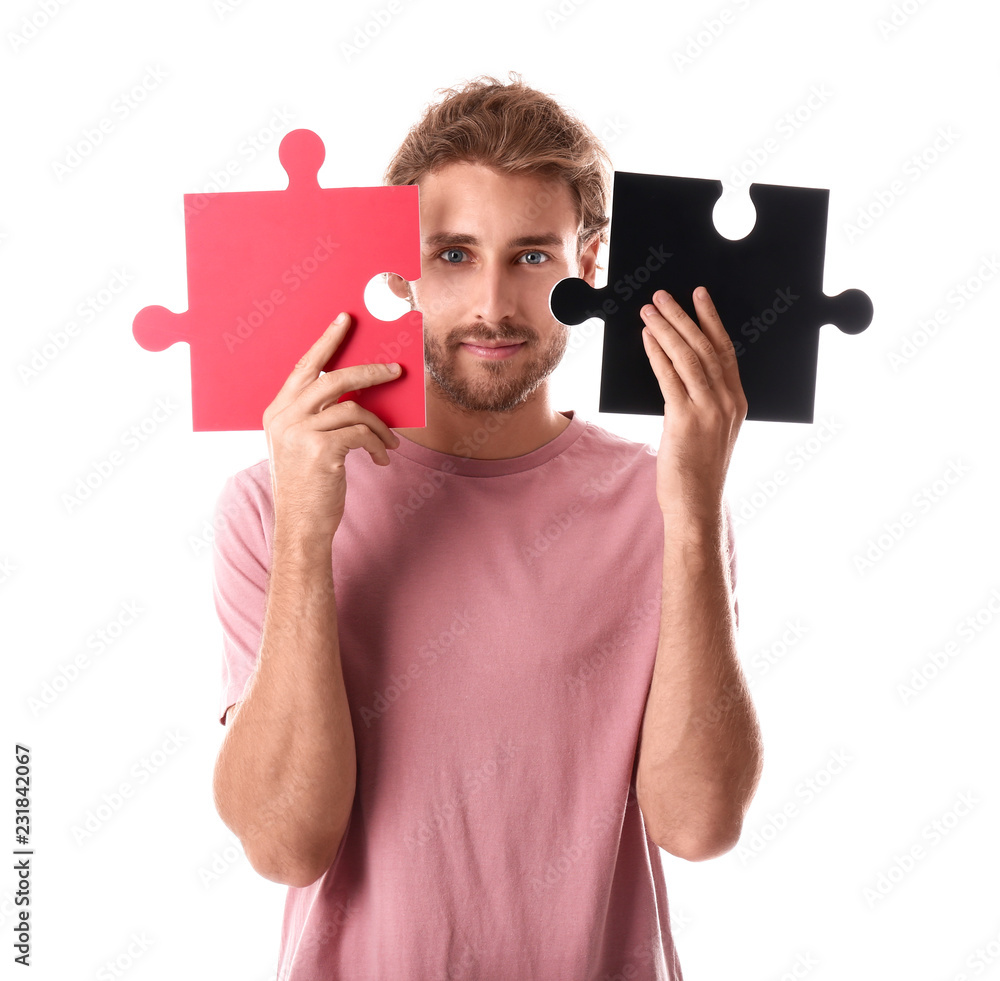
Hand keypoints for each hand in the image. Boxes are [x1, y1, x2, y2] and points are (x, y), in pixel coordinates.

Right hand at [262, 312, 402, 537]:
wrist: (301, 526)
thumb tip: (359, 393)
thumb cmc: (309, 486)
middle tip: (395, 370)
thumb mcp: (305, 445)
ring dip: (380, 424)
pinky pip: (361, 432)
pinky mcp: (319, 450)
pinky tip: (382, 458)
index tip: (346, 321)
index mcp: (277, 412)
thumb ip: (320, 417)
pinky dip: (378, 444)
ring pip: (355, 408)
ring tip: (391, 441)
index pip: (305, 367)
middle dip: (370, 371)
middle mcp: (284, 417)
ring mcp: (299, 432)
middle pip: (334, 378)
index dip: (327, 342)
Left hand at [640, 287, 746, 520]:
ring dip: (666, 329)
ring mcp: (708, 410)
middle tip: (664, 295)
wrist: (696, 504)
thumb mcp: (710, 431)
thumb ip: (702, 402)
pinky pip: (670, 378)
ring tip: (650, 310)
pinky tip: (647, 339)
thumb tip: (678, 374)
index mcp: (736, 402)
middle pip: (705, 347)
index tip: (699, 296)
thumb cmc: (697, 470)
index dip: (710, 319)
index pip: (724, 350)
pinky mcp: (685, 420)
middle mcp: (726, 401)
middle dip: (683, 316)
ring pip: (688, 357)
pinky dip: (657, 354)